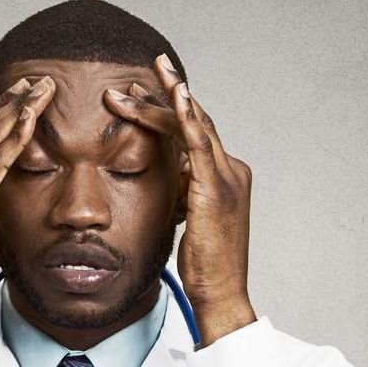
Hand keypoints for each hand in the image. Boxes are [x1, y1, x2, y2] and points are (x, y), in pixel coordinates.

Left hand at [104, 55, 255, 345]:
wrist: (220, 294)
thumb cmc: (204, 265)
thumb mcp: (191, 220)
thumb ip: (185, 194)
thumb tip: (170, 178)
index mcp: (225, 177)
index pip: (195, 133)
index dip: (168, 111)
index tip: (140, 95)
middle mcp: (231, 170)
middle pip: (194, 121)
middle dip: (164, 95)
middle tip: (136, 74)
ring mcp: (227, 178)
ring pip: (195, 125)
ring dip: (169, 97)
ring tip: (149, 72)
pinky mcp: (216, 189)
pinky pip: (201, 144)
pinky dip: (188, 117)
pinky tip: (175, 96)